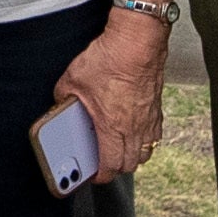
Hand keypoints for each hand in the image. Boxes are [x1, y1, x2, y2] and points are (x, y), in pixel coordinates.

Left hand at [56, 14, 167, 182]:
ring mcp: (149, 119)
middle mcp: (135, 128)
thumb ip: (63, 98)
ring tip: (117, 148)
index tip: (91, 174)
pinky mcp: (157, 107)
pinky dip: (143, 138)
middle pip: (129, 164)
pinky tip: (132, 128)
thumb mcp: (72, 80)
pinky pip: (153, 134)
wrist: (138, 41)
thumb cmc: (109, 59)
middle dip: (115, 167)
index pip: (110, 166)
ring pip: (145, 151)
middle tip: (102, 162)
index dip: (100, 175)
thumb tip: (60, 104)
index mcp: (113, 128)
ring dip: (131, 155)